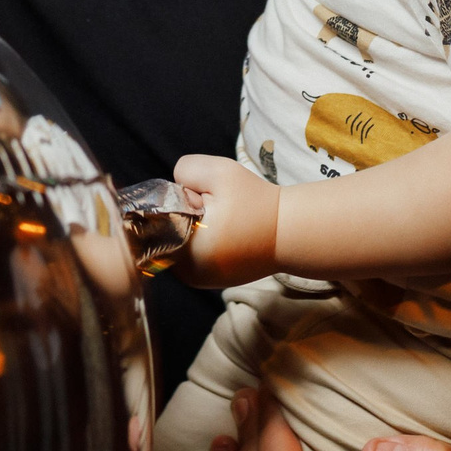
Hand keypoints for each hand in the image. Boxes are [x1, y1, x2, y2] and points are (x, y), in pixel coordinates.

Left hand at [173, 155, 280, 288]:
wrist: (291, 233)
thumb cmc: (257, 203)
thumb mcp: (219, 172)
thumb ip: (185, 169)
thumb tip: (175, 186)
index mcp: (185, 252)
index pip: (159, 217)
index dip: (180, 200)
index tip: (204, 199)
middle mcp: (187, 274)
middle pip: (167, 229)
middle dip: (185, 213)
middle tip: (218, 208)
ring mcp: (198, 280)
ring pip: (179, 240)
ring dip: (193, 227)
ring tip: (225, 222)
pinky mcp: (211, 280)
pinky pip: (193, 252)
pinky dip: (203, 239)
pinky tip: (227, 233)